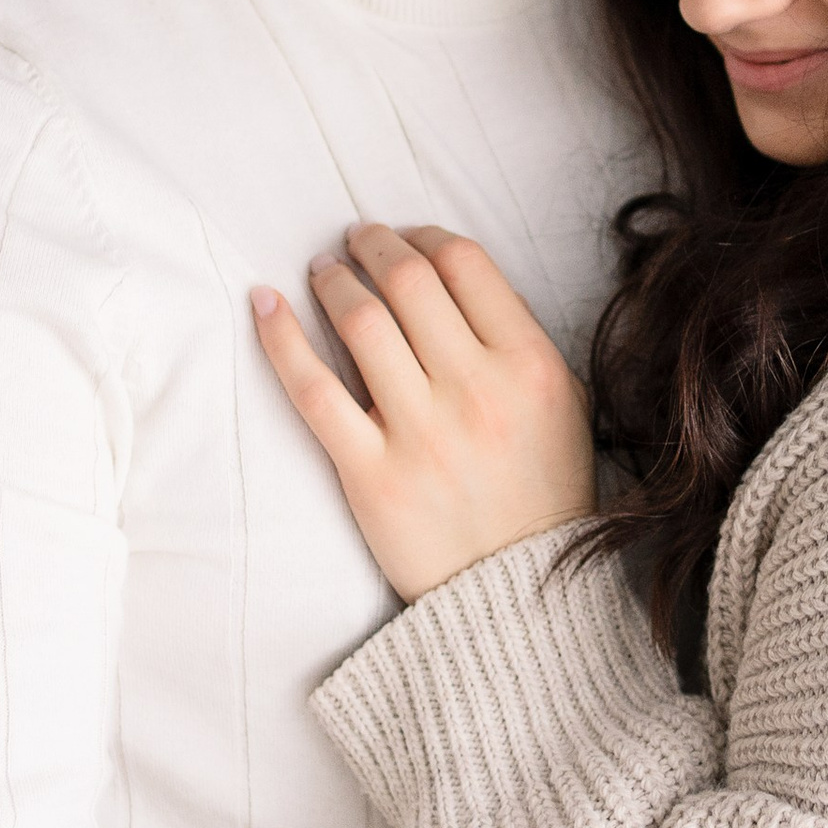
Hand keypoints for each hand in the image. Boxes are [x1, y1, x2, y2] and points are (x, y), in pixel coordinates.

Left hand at [251, 222, 596, 600]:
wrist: (517, 593)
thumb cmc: (540, 492)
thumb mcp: (562, 406)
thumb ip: (518, 340)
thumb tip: (455, 276)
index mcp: (530, 367)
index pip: (466, 264)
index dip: (426, 234)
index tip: (407, 237)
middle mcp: (475, 391)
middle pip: (409, 281)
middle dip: (373, 245)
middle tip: (355, 240)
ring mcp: (420, 433)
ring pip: (360, 322)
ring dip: (333, 280)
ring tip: (323, 271)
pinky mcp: (369, 473)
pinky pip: (313, 390)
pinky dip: (281, 338)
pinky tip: (265, 304)